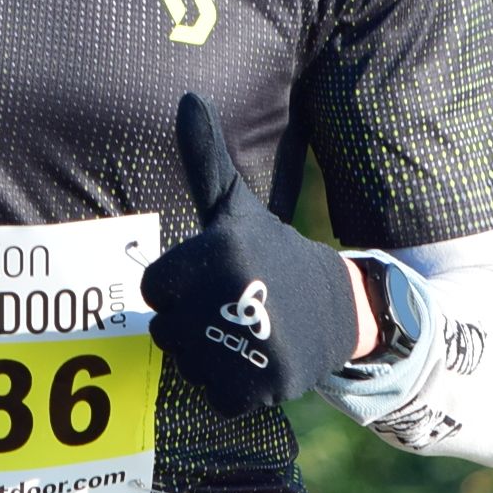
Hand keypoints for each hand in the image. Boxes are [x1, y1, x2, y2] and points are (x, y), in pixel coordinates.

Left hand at [140, 93, 361, 415]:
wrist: (339, 308)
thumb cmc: (271, 254)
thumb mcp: (236, 207)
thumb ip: (204, 158)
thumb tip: (187, 96)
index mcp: (219, 252)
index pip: (152, 289)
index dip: (177, 287)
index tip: (212, 278)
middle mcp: (234, 297)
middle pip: (164, 331)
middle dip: (190, 323)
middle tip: (231, 306)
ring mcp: (251, 345)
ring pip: (187, 364)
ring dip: (207, 355)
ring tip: (243, 331)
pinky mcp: (264, 387)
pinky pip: (215, 396)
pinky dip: (230, 387)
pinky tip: (256, 359)